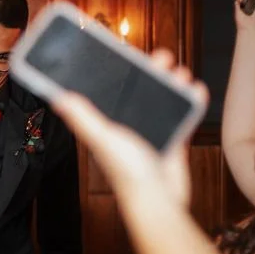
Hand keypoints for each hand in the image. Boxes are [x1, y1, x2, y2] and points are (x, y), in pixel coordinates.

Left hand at [51, 49, 204, 208]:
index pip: (110, 92)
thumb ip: (83, 117)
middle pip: (138, 92)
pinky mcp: (171, 142)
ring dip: (172, 84)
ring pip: (161, 101)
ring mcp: (150, 134)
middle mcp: (126, 127)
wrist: (160, 201)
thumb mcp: (103, 138)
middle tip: (162, 58)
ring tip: (181, 72)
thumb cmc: (127, 173)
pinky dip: (190, 102)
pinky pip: (181, 116)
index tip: (127, 52)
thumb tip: (58, 98)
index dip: (118, 73)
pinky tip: (196, 89)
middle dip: (150, 72)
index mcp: (107, 125)